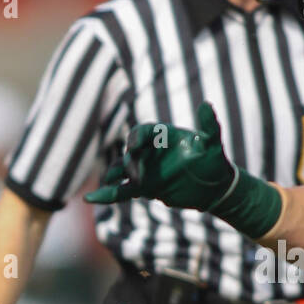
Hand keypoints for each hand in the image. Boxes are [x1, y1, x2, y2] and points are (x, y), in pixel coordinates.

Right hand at [85, 102, 239, 210]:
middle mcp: (150, 152)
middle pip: (130, 153)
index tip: (134, 147)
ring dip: (113, 176)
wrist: (214, 186)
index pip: (143, 132)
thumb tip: (207, 104)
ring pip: (119, 170)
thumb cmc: (214, 161)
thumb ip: (209, 126)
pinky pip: (120, 191)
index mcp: (162, 137)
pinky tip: (89, 199)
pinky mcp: (142, 188)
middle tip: (138, 177)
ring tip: (110, 182)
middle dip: (130, 163)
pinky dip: (105, 195)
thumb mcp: (213, 144)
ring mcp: (144, 170)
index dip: (136, 138)